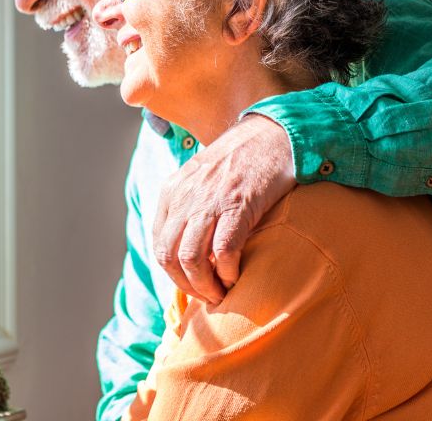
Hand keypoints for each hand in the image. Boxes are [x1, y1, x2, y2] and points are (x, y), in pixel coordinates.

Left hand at [151, 114, 295, 303]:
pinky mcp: (238, 205)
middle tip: (209, 296)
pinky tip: (237, 277)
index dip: (174, 273)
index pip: (159, 244)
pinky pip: (223, 251)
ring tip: (222, 293)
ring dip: (205, 286)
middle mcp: (185, 197)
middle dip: (186, 286)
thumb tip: (189, 250)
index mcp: (173, 191)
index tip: (194, 285)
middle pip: (168, 257)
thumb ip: (189, 207)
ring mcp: (210, 201)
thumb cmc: (242, 162)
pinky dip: (228, 272)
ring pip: (191, 259)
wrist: (273, 134)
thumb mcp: (202, 180)